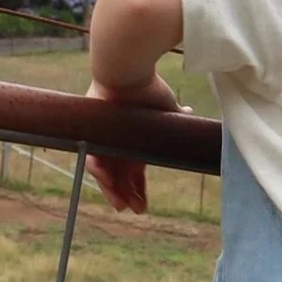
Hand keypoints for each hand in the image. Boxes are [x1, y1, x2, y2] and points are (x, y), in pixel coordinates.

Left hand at [88, 70, 177, 216]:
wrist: (130, 71)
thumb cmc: (149, 87)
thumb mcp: (167, 108)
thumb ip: (177, 115)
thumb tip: (190, 111)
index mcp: (133, 141)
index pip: (134, 171)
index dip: (138, 189)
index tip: (143, 206)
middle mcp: (117, 142)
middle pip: (118, 175)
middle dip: (125, 195)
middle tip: (133, 210)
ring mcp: (103, 138)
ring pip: (104, 172)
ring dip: (111, 190)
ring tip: (120, 205)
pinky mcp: (92, 133)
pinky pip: (92, 158)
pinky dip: (100, 173)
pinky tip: (109, 183)